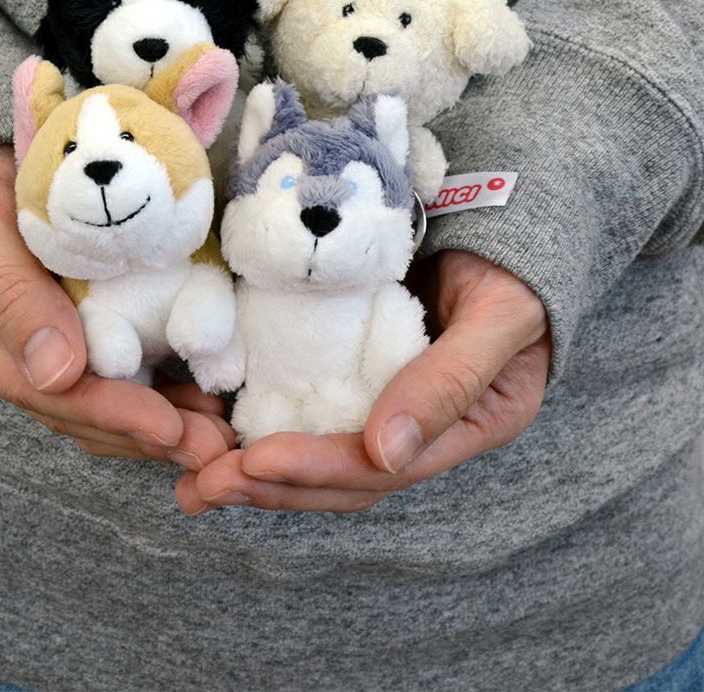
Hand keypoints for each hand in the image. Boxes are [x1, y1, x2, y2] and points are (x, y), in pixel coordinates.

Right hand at [0, 145, 234, 468]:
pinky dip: (156, 382)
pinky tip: (199, 392)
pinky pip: (114, 361)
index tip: (166, 428)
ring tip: (216, 435)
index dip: (106, 412)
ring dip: (157, 419)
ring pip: (98, 395)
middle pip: (73, 409)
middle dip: (142, 433)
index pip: (39, 391)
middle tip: (211, 451)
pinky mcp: (70, 319)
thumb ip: (11, 290)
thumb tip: (59, 372)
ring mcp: (34, 340)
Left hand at [174, 250, 548, 512]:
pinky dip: (255, 414)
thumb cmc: (516, 264)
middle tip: (197, 488)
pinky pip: (303, 399)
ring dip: (251, 466)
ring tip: (186, 476)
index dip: (317, 470)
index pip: (382, 469)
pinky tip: (206, 419)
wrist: (508, 216)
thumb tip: (386, 454)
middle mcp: (418, 427)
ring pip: (314, 446)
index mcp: (464, 428)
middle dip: (268, 485)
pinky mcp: (353, 364)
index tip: (253, 463)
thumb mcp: (501, 317)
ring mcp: (383, 397)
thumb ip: (451, 381)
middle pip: (338, 475)